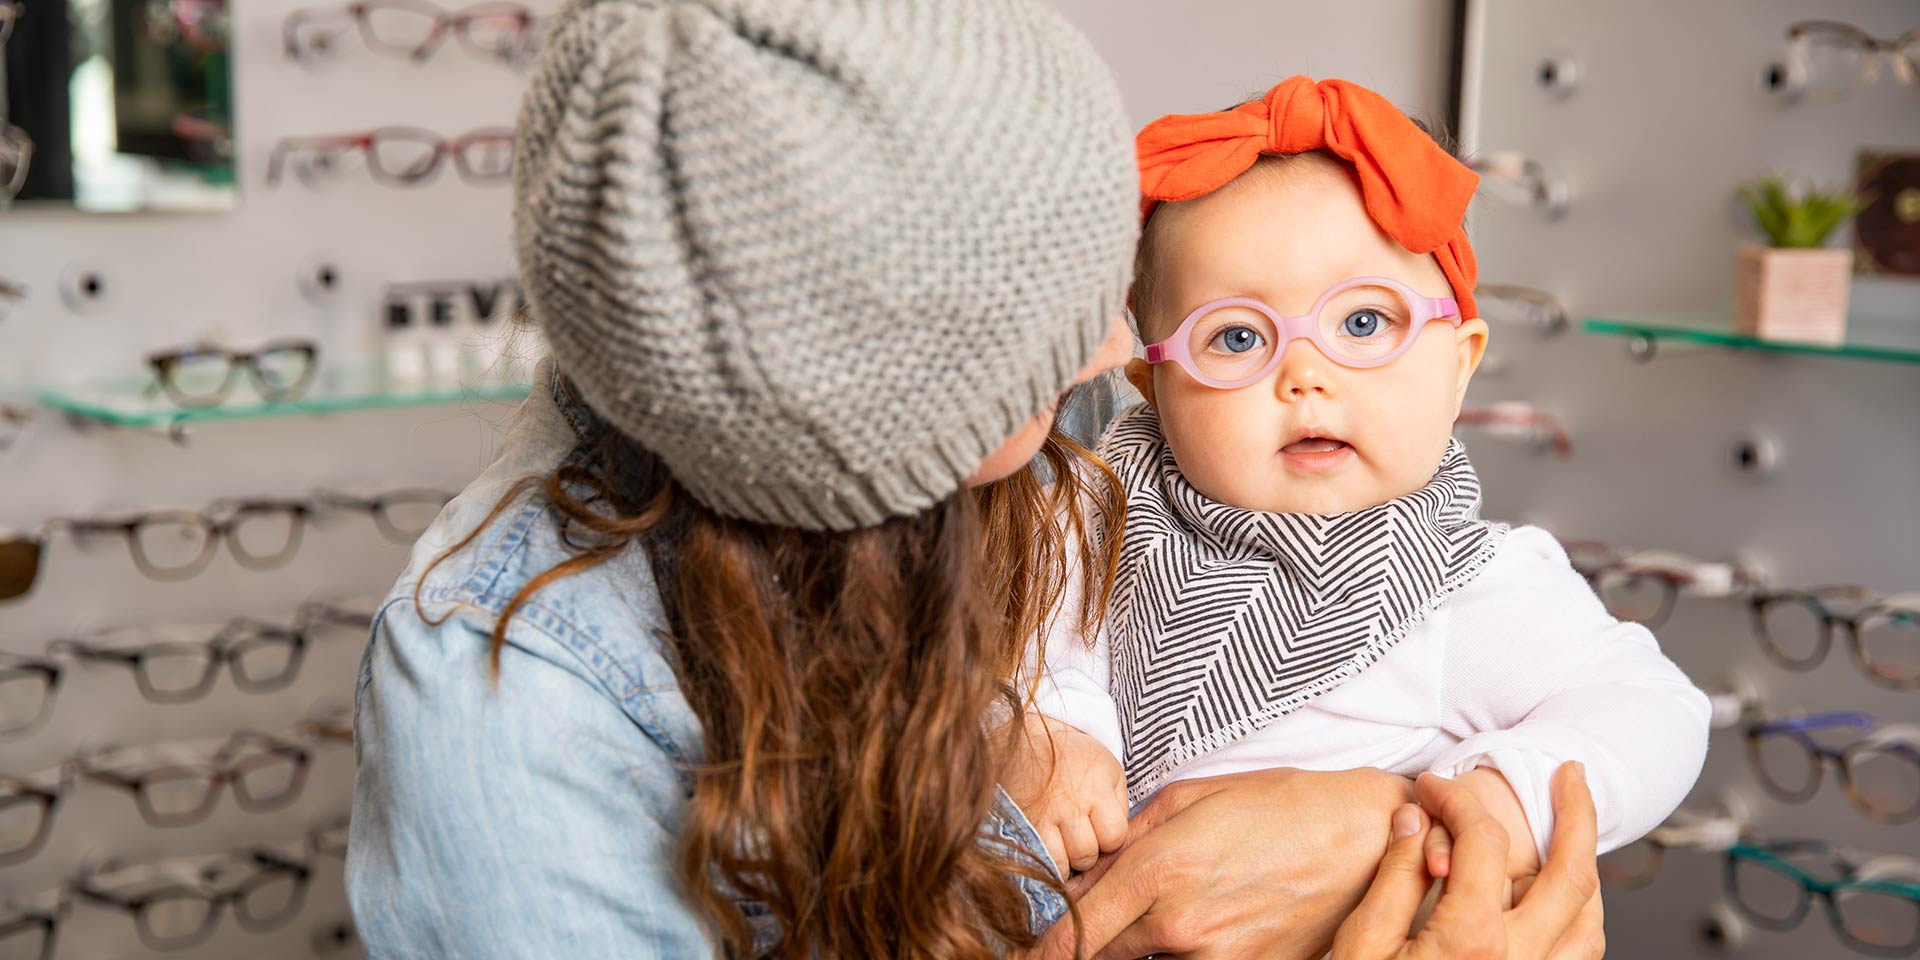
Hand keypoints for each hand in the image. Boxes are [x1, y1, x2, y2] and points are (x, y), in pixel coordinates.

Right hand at [999, 715, 1127, 873]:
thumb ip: (1119, 804)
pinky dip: (1047, 860)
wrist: (1025, 743)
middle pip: (1087, 854)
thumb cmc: (1074, 759)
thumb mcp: (1108, 770)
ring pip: (1063, 863)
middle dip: (1088, 851)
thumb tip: (1116, 840)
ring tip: (1064, 842)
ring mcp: (1043, 814)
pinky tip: (1050, 847)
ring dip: (1067, 859)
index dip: (1111, 838)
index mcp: (1097, 785)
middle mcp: (1070, 802)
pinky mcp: (1021, 823)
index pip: (1115, 836)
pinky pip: (1040, 859)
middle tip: (1080, 835)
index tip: (1101, 827)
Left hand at [1029, 766, 1416, 959]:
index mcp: (1158, 873)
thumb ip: (1128, 840)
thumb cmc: (1278, 806)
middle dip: (1086, 943)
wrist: (1363, 837)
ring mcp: (1215, 958)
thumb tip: (1086, 872)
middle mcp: (1179, 926)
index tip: (1019, 955)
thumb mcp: (1189, 800)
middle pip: (1101, 956)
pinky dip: (1185, 953)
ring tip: (1179, 905)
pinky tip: (1204, 923)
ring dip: (1143, 945)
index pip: (1074, 929)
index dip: (1038, 949)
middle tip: (1089, 922)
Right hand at [1330, 763, 1604, 959]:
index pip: (1483, 840)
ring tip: (1575, 837)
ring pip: (1592, 923)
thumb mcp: (1361, 943)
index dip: (1456, 799)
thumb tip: (1412, 820)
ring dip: (1588, 871)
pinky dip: (1582, 921)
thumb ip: (1394, 877)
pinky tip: (1562, 906)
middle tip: (1572, 776)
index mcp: (1472, 939)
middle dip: (1577, 814)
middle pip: (1572, 875)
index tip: (1434, 787)